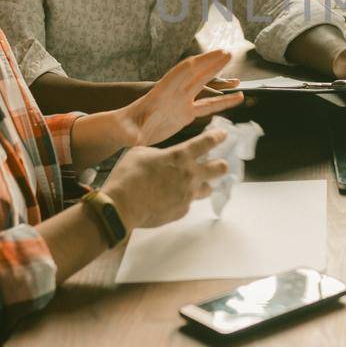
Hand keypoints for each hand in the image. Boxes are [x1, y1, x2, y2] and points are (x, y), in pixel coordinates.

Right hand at [100, 127, 229, 228]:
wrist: (121, 207)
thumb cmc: (128, 176)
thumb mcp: (140, 153)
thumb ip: (159, 153)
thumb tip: (163, 157)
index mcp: (180, 156)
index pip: (207, 142)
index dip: (218, 137)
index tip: (223, 135)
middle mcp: (189, 175)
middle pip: (220, 168)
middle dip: (221, 164)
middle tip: (218, 163)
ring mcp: (188, 195)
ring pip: (207, 188)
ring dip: (203, 184)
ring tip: (192, 183)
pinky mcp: (182, 211)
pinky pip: (188, 203)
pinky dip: (183, 199)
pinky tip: (170, 198)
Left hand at [111, 51, 243, 146]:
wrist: (125, 132)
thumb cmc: (123, 129)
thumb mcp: (126, 130)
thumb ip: (131, 133)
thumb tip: (133, 139)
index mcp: (161, 93)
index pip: (180, 74)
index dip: (197, 64)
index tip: (213, 55)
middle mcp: (173, 94)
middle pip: (195, 74)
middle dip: (211, 63)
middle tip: (228, 53)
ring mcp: (181, 102)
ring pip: (203, 86)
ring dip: (218, 78)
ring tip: (237, 75)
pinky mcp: (185, 115)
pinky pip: (207, 106)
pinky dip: (222, 102)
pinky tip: (237, 99)